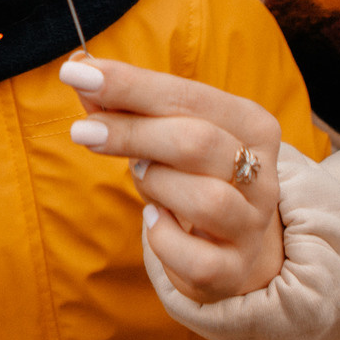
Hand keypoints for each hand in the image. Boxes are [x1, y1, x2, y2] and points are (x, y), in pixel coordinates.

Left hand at [59, 57, 284, 303]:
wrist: (230, 245)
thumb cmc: (189, 176)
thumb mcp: (163, 134)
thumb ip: (125, 105)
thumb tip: (79, 68)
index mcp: (250, 125)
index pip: (188, 96)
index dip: (130, 84)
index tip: (77, 75)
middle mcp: (261, 174)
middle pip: (197, 142)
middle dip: (133, 133)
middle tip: (84, 131)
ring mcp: (251, 225)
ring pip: (206, 199)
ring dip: (157, 185)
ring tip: (140, 178)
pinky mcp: (233, 270)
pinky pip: (196, 259)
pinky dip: (163, 239)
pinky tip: (153, 221)